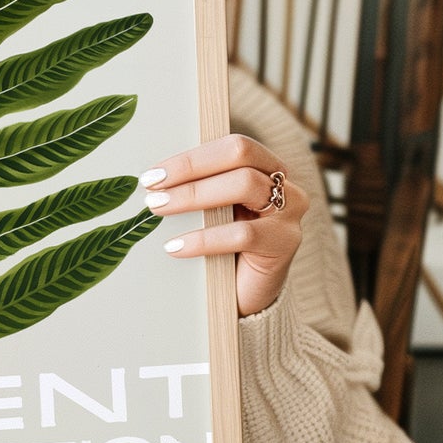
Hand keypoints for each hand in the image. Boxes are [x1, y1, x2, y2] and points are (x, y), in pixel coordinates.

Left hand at [140, 135, 306, 318]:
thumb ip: (201, 189)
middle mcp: (284, 184)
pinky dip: (203, 238)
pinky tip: (175, 247)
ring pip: (243, 185)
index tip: (153, 174)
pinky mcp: (285, 242)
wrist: (245, 296)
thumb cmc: (223, 249)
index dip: (192, 157)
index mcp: (265, 168)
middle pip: (240, 156)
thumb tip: (156, 176)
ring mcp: (289, 212)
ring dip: (193, 195)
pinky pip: (242, 233)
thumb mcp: (212, 213)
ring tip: (159, 208)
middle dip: (191, 169)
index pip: (232, 146)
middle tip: (153, 189)